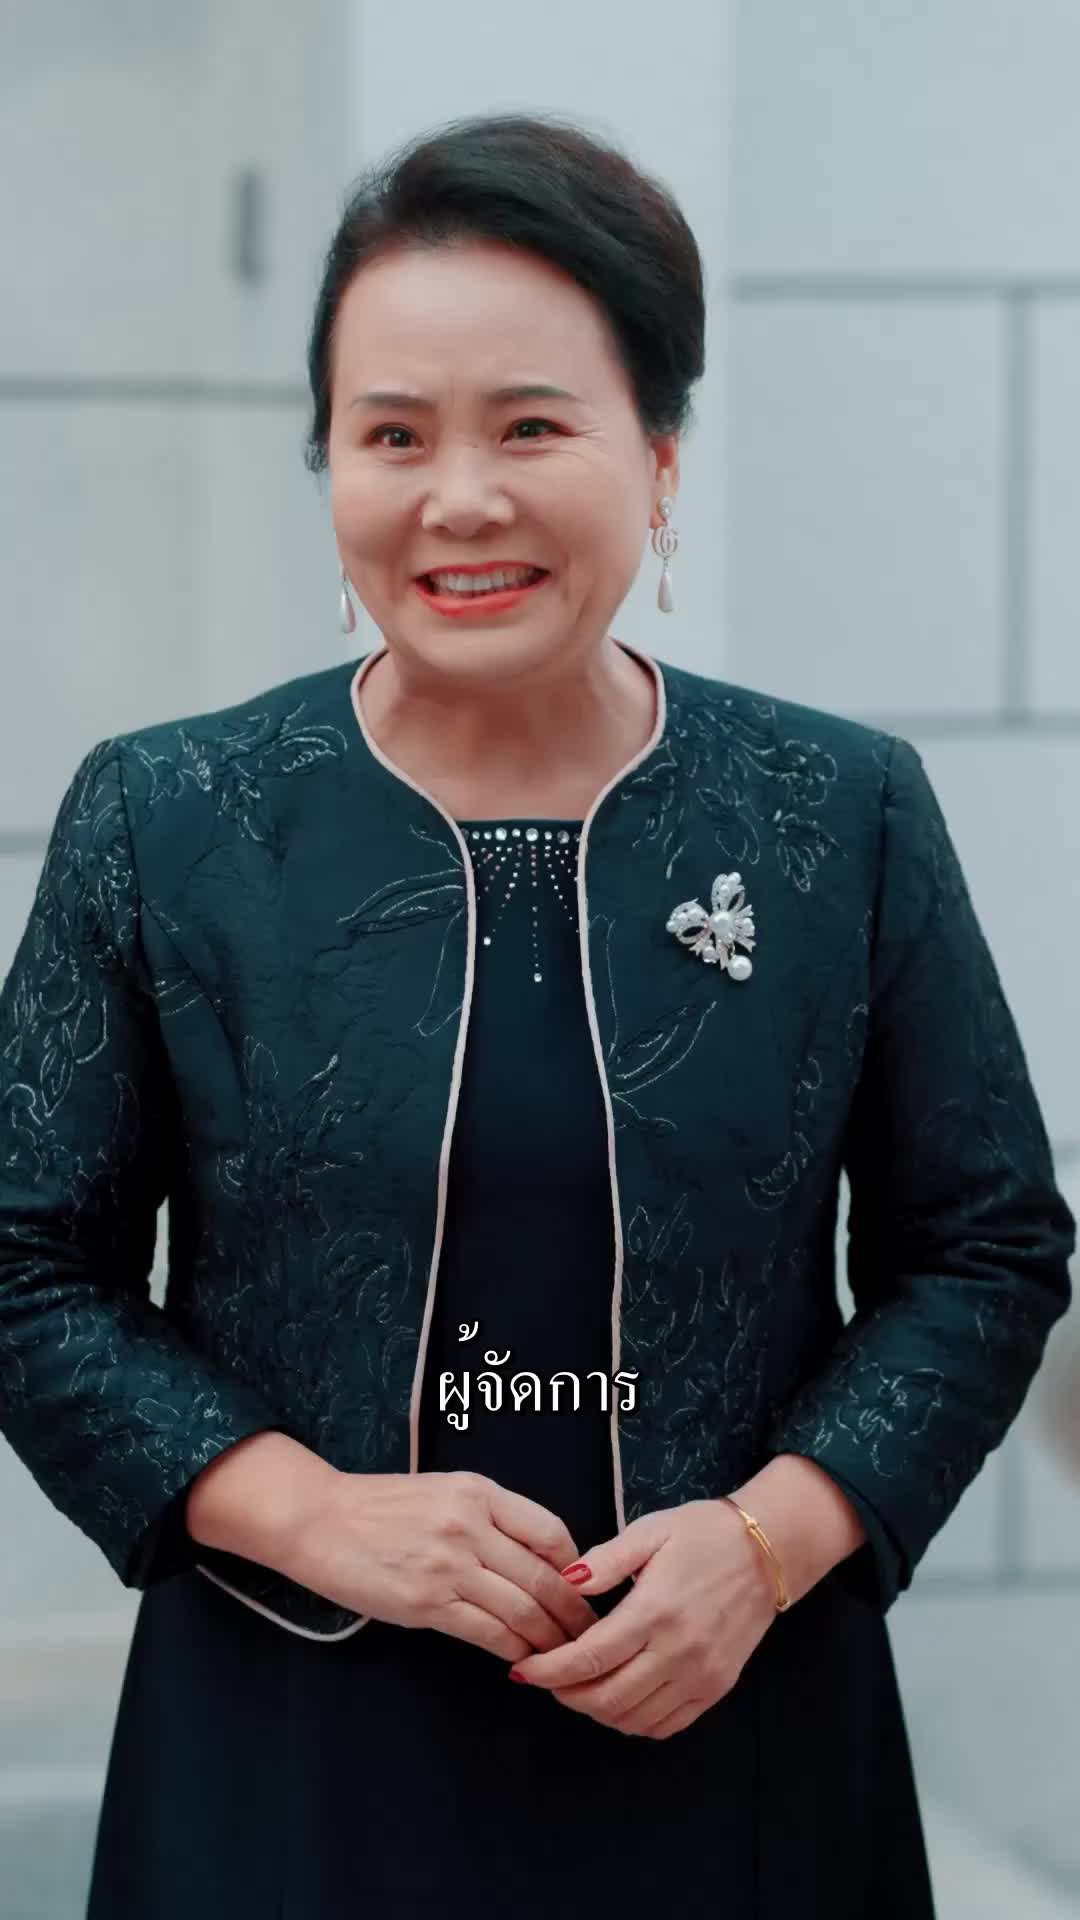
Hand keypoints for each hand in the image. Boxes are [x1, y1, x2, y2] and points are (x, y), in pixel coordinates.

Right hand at [286, 1467, 599, 1660]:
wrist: (320, 1520)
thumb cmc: (381, 1507)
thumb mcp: (443, 1492)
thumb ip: (489, 1517)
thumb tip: (537, 1559)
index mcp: (478, 1492)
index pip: (550, 1531)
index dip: (575, 1567)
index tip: (582, 1588)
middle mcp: (469, 1525)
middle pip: (543, 1578)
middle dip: (574, 1614)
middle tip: (592, 1636)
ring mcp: (448, 1566)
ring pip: (522, 1611)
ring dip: (550, 1640)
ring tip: (565, 1657)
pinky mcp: (427, 1604)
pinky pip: (487, 1634)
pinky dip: (513, 1650)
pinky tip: (522, 1660)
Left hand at [506, 1498, 778, 1738]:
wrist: (768, 1551)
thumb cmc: (704, 1533)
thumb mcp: (650, 1531)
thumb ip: (605, 1560)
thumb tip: (565, 1582)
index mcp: (655, 1610)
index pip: (589, 1658)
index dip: (549, 1670)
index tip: (523, 1669)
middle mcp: (678, 1652)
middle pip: (606, 1698)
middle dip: (565, 1694)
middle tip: (546, 1678)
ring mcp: (701, 1676)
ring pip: (633, 1719)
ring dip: (596, 1711)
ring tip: (578, 1686)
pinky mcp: (716, 1688)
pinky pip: (665, 1725)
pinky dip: (633, 1722)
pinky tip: (618, 1699)